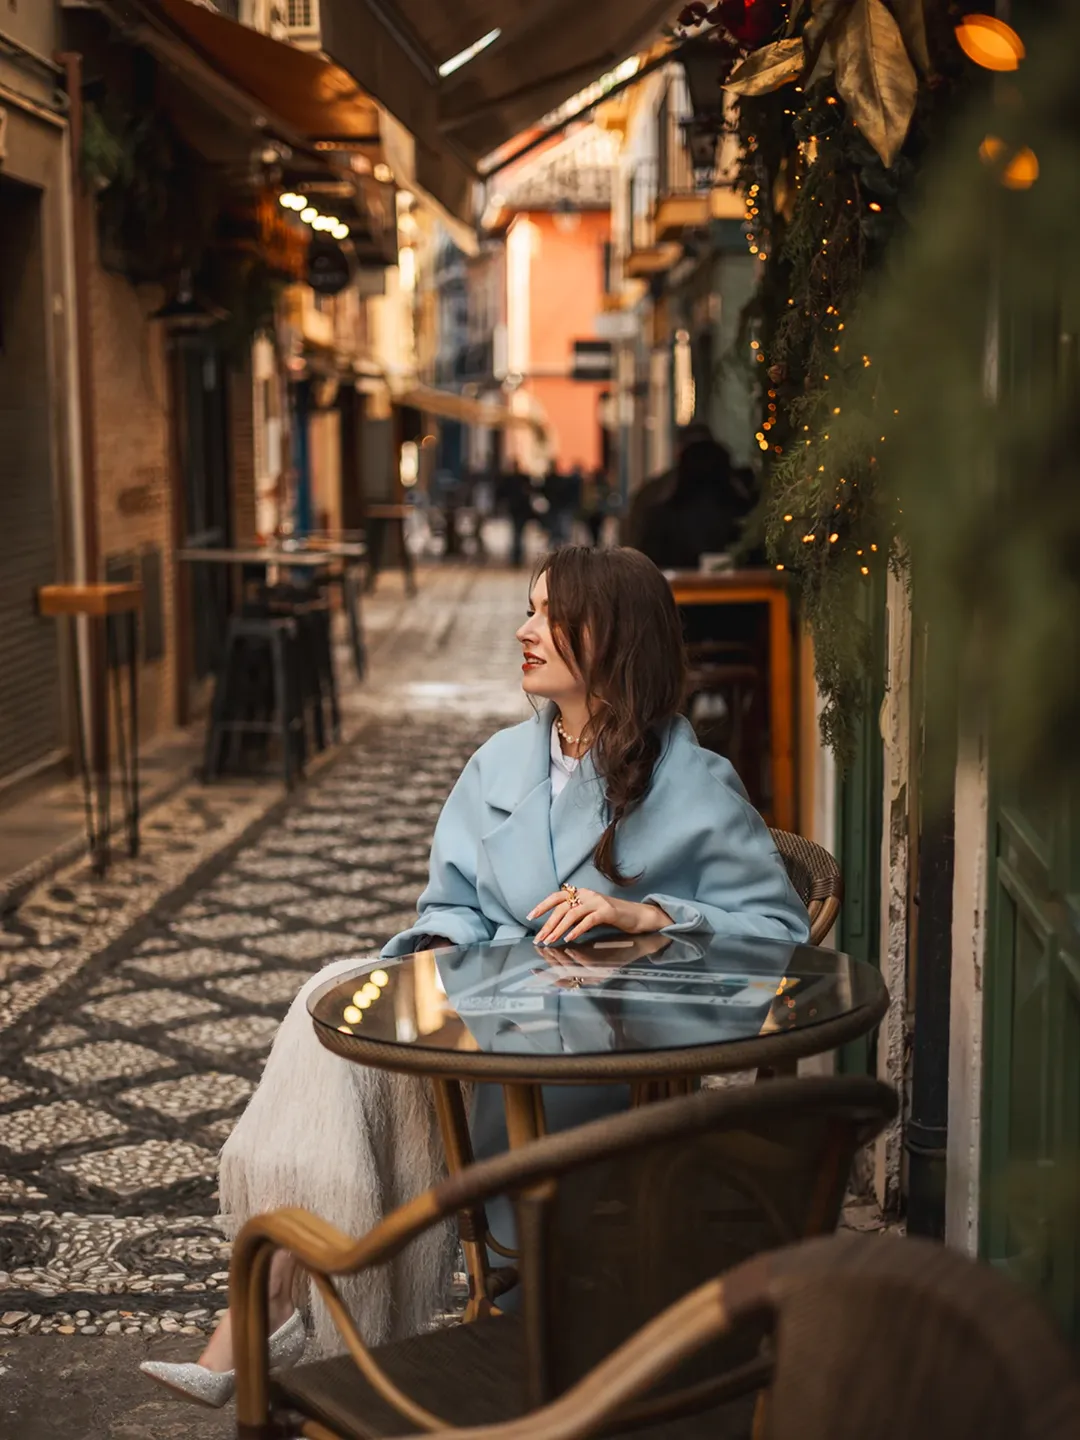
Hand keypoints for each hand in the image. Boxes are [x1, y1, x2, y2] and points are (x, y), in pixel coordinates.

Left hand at [527, 888, 672, 945]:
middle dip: (548, 924)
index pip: (556, 897)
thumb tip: (553, 928)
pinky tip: (569, 939)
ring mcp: (597, 902)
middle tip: (539, 938)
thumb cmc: (611, 917)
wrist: (637, 915)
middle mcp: (587, 894)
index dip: (542, 906)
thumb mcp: (589, 914)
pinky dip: (577, 930)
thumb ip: (574, 917)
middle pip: (562, 908)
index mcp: (581, 893)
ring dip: (559, 929)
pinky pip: (588, 920)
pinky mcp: (608, 911)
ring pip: (572, 914)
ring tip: (551, 941)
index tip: (530, 917)